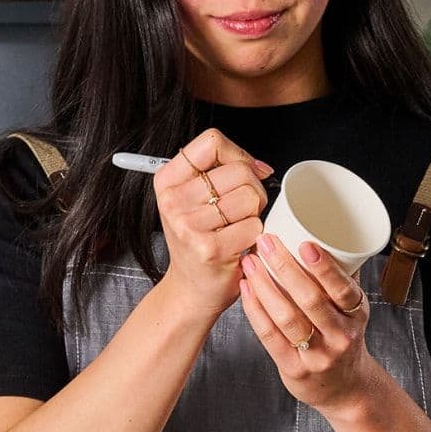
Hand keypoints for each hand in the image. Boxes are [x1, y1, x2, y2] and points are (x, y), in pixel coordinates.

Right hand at [154, 128, 272, 318]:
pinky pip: (254, 225)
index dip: (239, 154)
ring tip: (238, 229)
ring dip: (256, 214)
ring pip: (251, 197)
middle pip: (239, 170)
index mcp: (168, 181)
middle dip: (254, 189)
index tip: (247, 173)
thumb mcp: (195, 199)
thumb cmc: (200, 241)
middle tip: (242, 212)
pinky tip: (239, 245)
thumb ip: (221, 172)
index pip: (212, 142)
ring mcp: (189, 225)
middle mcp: (173, 201)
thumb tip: (262, 166)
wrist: (192, 290)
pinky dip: (256, 236)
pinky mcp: (210, 248)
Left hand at [239, 234, 374, 416]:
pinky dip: (255, 309)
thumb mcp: (352, 310)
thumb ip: (339, 279)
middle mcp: (341, 336)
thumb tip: (322, 230)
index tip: (305, 244)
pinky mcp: (294, 368)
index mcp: (357, 314)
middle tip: (265, 242)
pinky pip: (270, 335)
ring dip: (264, 286)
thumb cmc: (341, 337)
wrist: (344, 388)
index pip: (344, 289)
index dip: (324, 268)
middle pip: (310, 299)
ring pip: (287, 316)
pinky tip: (246, 289)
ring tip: (250, 262)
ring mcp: (318, 355)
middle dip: (284, 267)